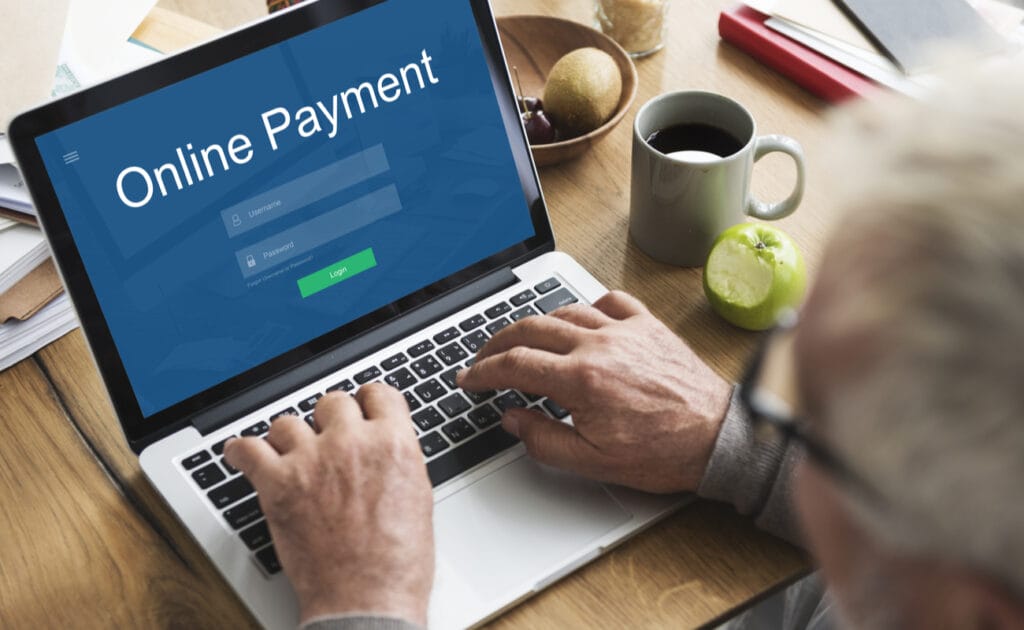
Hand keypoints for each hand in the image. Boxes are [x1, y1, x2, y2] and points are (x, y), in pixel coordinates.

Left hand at [224, 385, 433, 625]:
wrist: (367, 600)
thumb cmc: (397, 563)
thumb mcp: (418, 498)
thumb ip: (398, 461)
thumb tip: (384, 449)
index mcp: (393, 444)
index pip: (377, 393)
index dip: (367, 403)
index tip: (360, 410)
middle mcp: (352, 443)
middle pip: (332, 403)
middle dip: (330, 421)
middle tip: (327, 441)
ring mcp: (313, 460)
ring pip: (288, 422)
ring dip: (289, 438)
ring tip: (289, 454)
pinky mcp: (278, 483)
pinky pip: (248, 449)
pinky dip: (242, 452)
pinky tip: (243, 455)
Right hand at [457, 291, 731, 492]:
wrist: (717, 438)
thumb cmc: (663, 452)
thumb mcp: (592, 461)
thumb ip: (543, 439)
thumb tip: (512, 418)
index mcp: (581, 379)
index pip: (514, 365)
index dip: (483, 372)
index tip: (469, 378)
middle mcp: (600, 345)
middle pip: (531, 329)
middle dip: (498, 342)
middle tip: (484, 357)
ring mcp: (625, 330)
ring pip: (565, 311)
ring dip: (536, 324)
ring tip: (522, 339)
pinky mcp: (648, 326)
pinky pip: (610, 300)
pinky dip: (587, 306)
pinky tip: (580, 320)